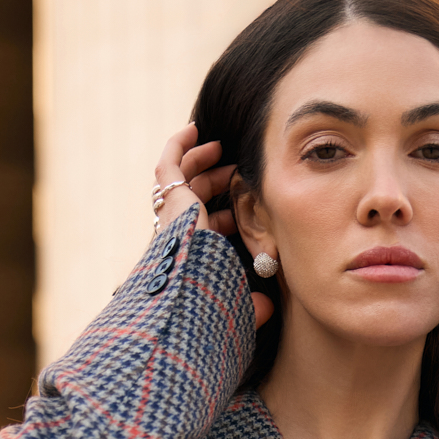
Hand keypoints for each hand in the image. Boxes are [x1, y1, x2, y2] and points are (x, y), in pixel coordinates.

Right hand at [152, 123, 272, 329]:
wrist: (189, 293)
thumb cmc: (211, 303)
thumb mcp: (236, 300)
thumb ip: (251, 305)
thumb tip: (269, 309)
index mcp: (191, 254)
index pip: (205, 227)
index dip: (224, 216)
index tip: (244, 210)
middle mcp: (177, 232)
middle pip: (194, 197)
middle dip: (215, 182)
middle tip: (237, 170)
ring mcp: (171, 214)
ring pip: (182, 178)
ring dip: (201, 161)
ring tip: (220, 147)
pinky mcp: (169, 197)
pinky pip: (168, 164)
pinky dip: (179, 144)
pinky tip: (193, 129)